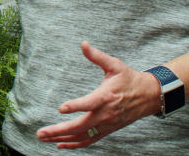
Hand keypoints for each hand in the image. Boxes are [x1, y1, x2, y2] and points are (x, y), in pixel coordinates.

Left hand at [36, 41, 159, 148]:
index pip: (89, 104)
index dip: (75, 106)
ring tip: (43, 137)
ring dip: (62, 138)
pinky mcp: (107, 130)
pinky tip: (60, 144)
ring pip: (82, 136)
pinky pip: (89, 140)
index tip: (61, 108)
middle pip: (80, 126)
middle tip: (40, 132)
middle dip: (58, 130)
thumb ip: (97, 56)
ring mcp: (105, 125)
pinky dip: (74, 144)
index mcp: (106, 97)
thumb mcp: (114, 64)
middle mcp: (105, 114)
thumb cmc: (129, 79)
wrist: (148, 96)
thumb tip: (83, 44)